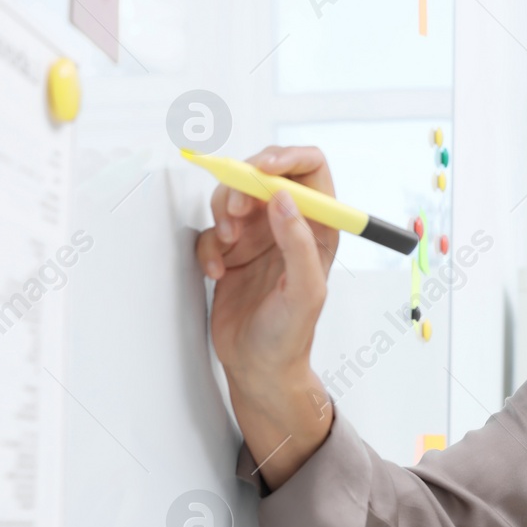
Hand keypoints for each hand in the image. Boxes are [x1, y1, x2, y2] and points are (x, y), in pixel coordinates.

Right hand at [195, 145, 338, 419]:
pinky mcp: (231, 253)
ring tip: (228, 247)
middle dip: (243, 185)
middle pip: (264, 174)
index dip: (286, 157)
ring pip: (232, 197)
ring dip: (222, 214)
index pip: (309, 168)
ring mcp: (259, 238)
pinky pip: (211, 231)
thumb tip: (282, 198)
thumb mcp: (304, 290)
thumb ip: (297, 242)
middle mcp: (289, 226)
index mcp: (318, 228)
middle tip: (235, 212)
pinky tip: (217, 274)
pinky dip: (208, 248)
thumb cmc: (290, 337)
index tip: (261, 168)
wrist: (259, 369)